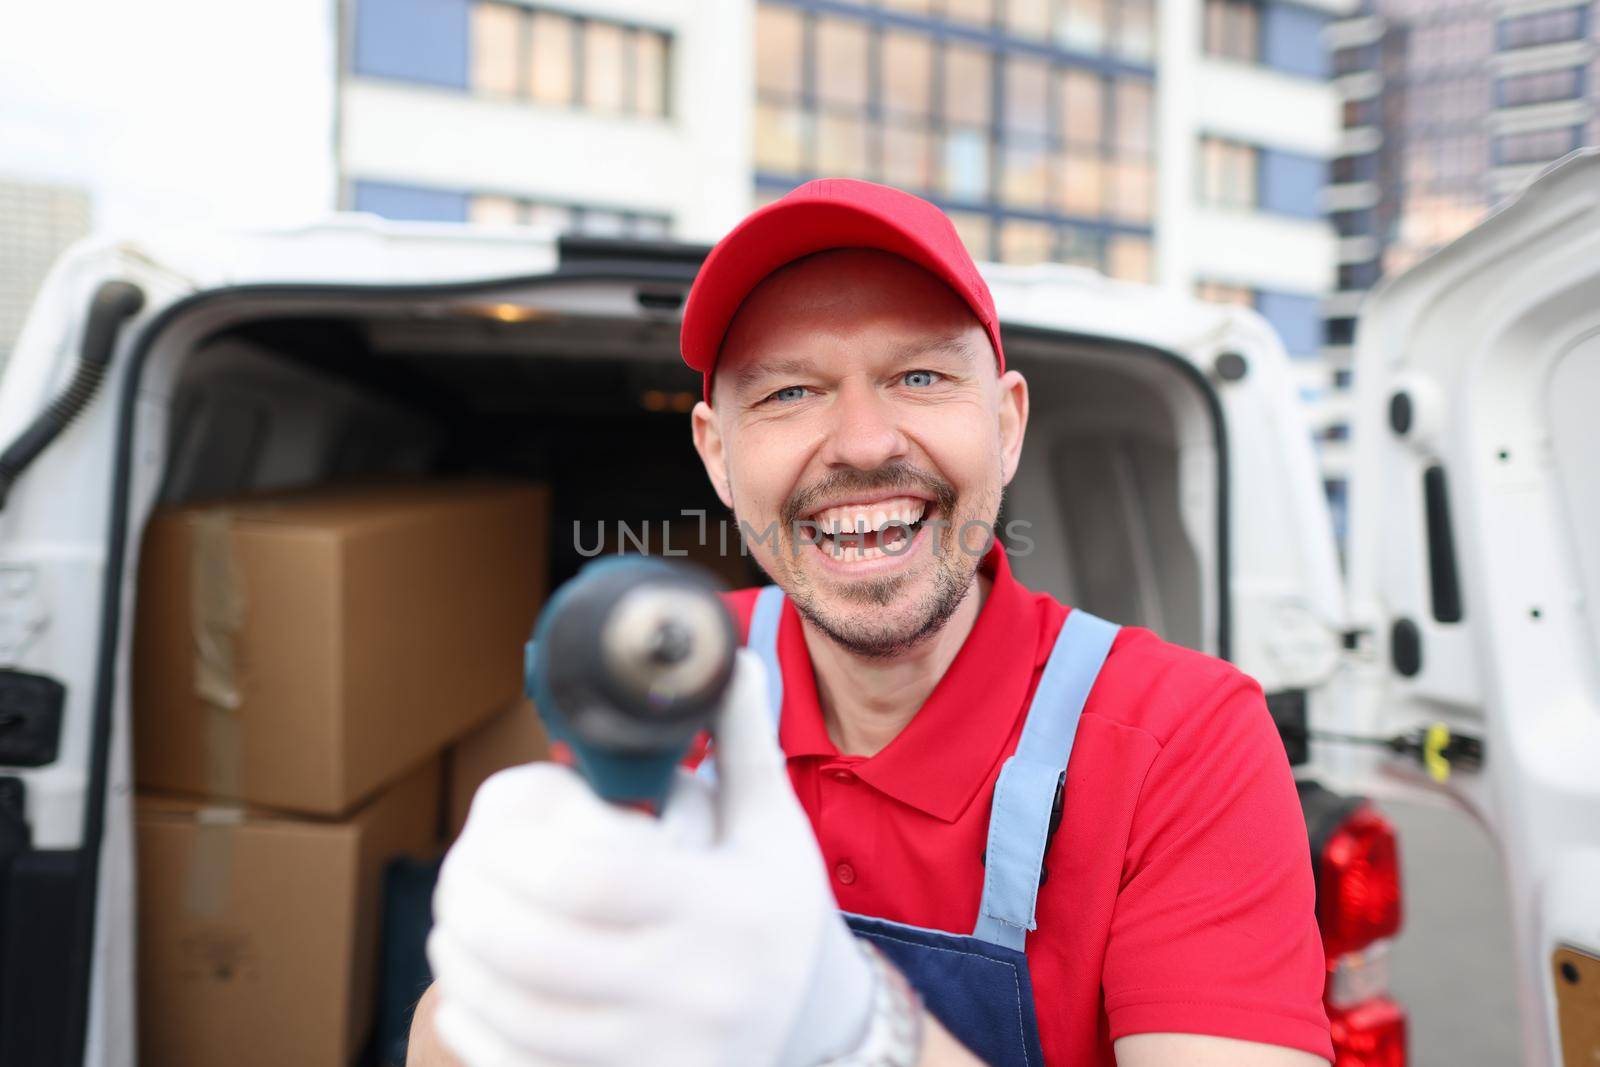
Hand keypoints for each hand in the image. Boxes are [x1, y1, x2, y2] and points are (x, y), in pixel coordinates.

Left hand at [427, 649, 874, 1066]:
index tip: (489, 826)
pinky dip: (479, 1032)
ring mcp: (659, 1055)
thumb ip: (745, 745)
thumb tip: (732, 660)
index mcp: (722, 910)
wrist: (812, 1032)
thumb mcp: (773, 831)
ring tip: (452, 926)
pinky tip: (465, 996)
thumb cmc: (775, 916)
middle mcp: (693, 991)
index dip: (520, 852)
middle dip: (473, 906)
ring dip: (464, 966)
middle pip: (540, 951)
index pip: (597, 879)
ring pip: (522, 1016)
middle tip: (454, 875)